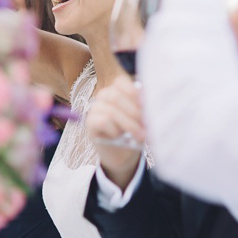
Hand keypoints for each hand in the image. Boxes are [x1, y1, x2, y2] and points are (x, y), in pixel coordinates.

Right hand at [87, 75, 144, 189]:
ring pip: (111, 110)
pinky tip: (119, 136)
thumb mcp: (141, 119)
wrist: (123, 155)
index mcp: (116, 91)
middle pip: (115, 96)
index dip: (133, 93)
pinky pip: (103, 121)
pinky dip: (115, 130)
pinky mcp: (90, 123)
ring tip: (140, 136)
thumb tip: (147, 99)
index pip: (120, 82)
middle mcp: (103, 97)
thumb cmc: (133, 134)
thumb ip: (142, 107)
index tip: (146, 106)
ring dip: (129, 125)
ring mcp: (95, 109)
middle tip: (146, 125)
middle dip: (134, 111)